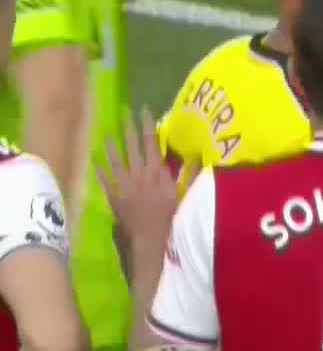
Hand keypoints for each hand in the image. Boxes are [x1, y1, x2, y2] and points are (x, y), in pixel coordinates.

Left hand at [95, 107, 178, 249]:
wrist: (149, 239)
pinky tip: (95, 161)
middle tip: (124, 114)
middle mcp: (138, 174)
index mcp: (157, 172)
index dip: (147, 126)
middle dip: (128, 130)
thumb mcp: (184, 195)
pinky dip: (100, 171)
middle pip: (132, 148)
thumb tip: (198, 156)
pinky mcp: (114, 197)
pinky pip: (105, 180)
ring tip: (107, 135)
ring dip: (111, 147)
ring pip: (116, 161)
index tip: (144, 112)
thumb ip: (191, 175)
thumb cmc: (170, 218)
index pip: (151, 144)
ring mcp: (124, 185)